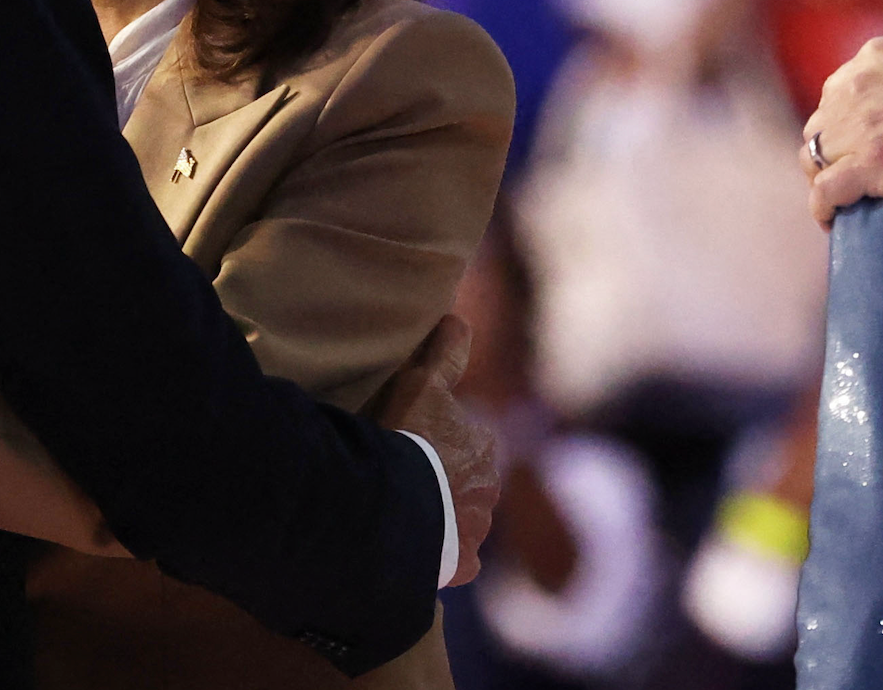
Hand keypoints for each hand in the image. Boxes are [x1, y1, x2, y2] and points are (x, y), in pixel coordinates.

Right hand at [368, 315, 498, 587]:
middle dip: (444, 484)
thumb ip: (444, 351)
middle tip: (404, 483)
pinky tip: (413, 553)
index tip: (416, 446)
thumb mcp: (419, 383)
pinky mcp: (463, 566)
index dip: (439, 443)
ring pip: (461, 522)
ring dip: (440, 521)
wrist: (392, 504)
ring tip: (402, 518)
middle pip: (466, 483)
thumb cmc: (405, 437)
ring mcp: (478, 530)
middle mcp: (489, 488)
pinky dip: (439, 560)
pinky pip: (454, 563)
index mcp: (482, 445)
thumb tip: (457, 316)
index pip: (467, 441)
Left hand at [802, 13, 882, 223]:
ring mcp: (856, 128)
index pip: (843, 87)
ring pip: (814, 154)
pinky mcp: (865, 168)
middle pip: (823, 120)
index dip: (850, 111)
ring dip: (824, 173)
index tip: (864, 128)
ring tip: (840, 194)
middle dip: (833, 141)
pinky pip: (824, 192)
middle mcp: (855, 88)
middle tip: (853, 162)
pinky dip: (823, 207)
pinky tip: (833, 219)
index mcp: (877, 57)